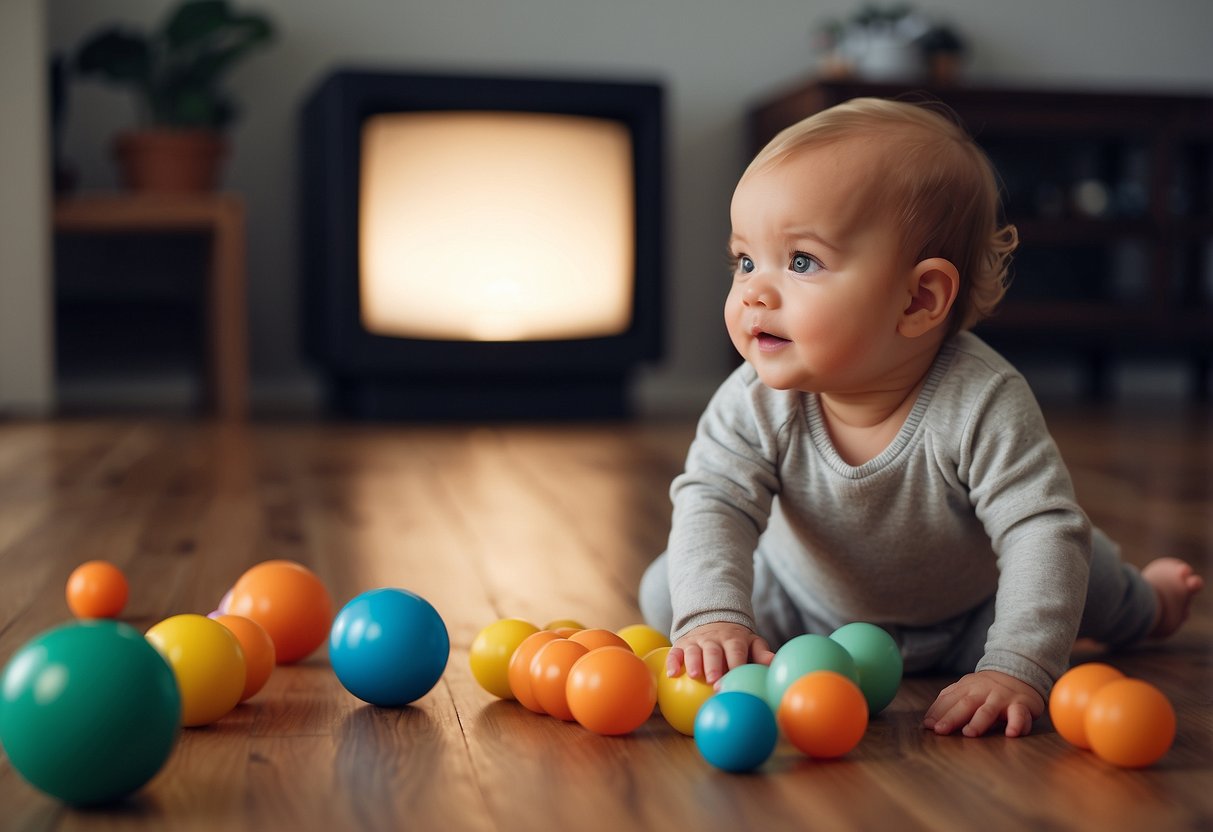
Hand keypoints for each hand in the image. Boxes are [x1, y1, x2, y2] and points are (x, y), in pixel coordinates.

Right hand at [667, 622, 774, 684]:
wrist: (714, 620)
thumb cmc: (736, 641)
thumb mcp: (751, 642)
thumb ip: (762, 653)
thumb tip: (774, 663)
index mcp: (733, 638)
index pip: (735, 650)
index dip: (735, 664)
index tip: (735, 680)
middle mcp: (714, 638)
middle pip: (713, 651)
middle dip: (713, 666)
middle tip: (714, 681)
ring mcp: (696, 640)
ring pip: (693, 650)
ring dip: (693, 662)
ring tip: (694, 675)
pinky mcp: (682, 644)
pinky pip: (675, 652)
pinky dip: (672, 662)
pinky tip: (671, 674)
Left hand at [923, 670, 1044, 737]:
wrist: (1019, 671)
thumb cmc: (986, 688)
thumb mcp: (965, 689)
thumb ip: (948, 703)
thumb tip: (927, 723)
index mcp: (967, 688)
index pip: (949, 700)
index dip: (937, 712)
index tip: (927, 726)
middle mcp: (983, 692)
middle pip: (965, 704)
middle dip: (952, 718)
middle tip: (940, 730)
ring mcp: (1002, 698)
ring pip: (989, 710)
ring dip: (978, 722)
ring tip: (969, 733)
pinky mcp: (1022, 705)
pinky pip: (1020, 715)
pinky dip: (1017, 724)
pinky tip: (1011, 734)